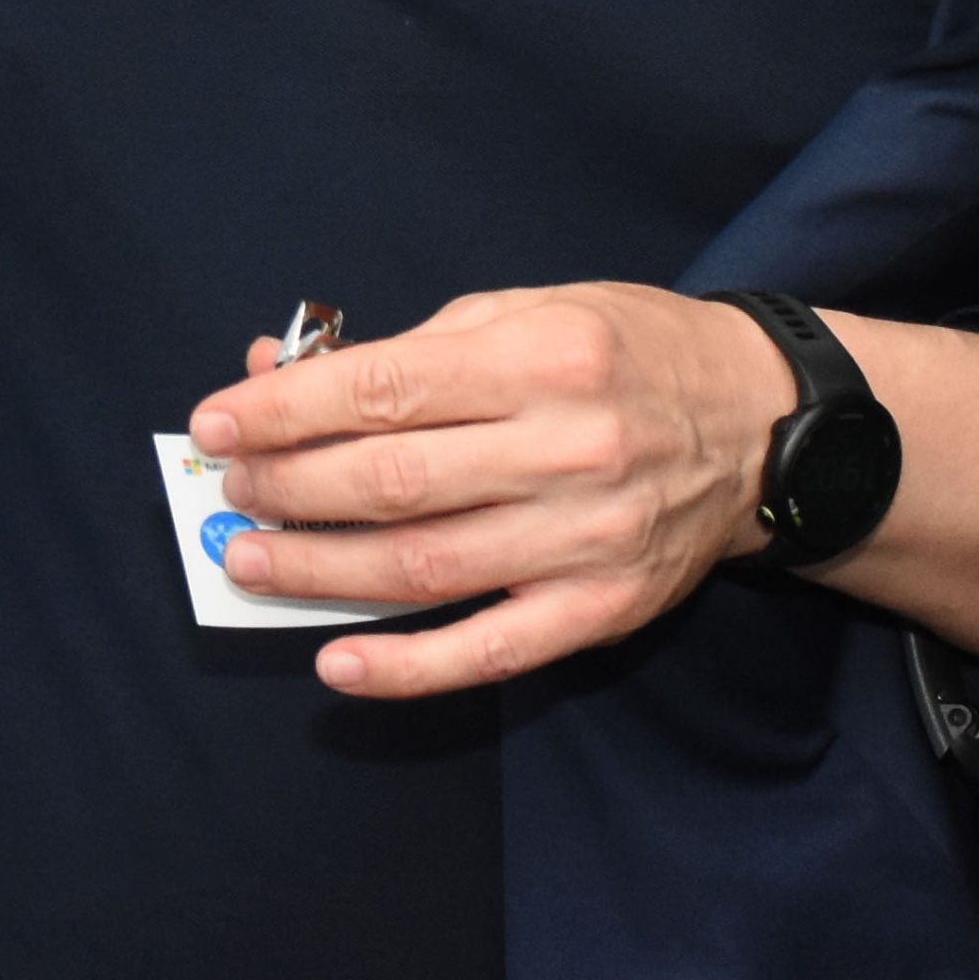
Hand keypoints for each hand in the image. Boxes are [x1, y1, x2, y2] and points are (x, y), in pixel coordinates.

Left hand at [186, 283, 799, 698]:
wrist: (760, 424)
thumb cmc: (623, 352)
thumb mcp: (519, 313)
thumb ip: (403, 351)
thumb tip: (281, 375)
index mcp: (540, 358)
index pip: (384, 391)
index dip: (285, 412)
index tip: (217, 423)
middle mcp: (566, 449)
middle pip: (392, 483)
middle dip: (288, 487)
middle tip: (229, 490)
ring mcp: (585, 538)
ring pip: (423, 568)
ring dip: (319, 570)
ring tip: (248, 559)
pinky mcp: (602, 608)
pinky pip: (490, 649)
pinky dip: (406, 666)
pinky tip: (337, 662)